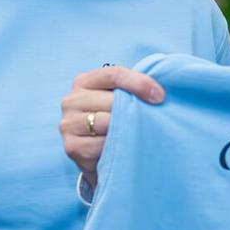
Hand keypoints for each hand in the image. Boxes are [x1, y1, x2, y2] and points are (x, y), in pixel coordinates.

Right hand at [60, 66, 163, 189]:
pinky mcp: (72, 147)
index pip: (113, 74)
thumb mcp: (119, 98)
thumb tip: (161, 90)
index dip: (140, 83)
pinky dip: (117, 145)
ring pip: (106, 122)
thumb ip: (132, 88)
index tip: (160, 96)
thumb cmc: (113, 118)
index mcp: (84, 81)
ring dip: (127, 128)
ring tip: (137, 133)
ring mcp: (68, 124)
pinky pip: (101, 144)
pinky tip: (124, 146)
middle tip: (151, 119)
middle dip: (135, 110)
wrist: (96, 154)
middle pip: (111, 100)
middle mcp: (71, 100)